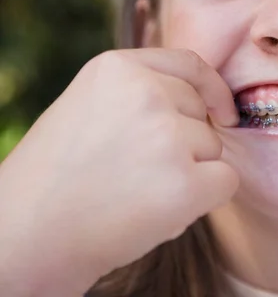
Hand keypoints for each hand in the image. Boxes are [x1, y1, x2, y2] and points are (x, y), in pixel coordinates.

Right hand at [0, 49, 239, 296]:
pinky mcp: (185, 183)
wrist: (28, 235)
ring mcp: (167, 136)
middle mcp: (146, 93)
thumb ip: (141, 93)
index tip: (224, 111)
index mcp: (118, 68)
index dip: (214, 88)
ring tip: (139, 191)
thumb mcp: (92, 105)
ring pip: (213, 147)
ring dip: (191, 170)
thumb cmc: (60, 175)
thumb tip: (205, 102)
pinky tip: (164, 210)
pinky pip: (226, 180)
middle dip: (187, 141)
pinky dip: (207, 197)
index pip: (190, 63)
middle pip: (202, 111)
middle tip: (139, 170)